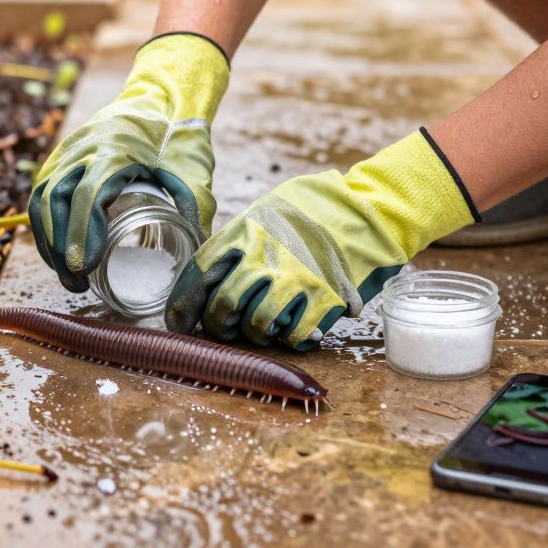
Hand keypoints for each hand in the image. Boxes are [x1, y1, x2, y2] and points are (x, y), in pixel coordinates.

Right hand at [29, 33, 228, 291]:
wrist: (159, 98)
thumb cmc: (177, 136)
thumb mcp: (192, 168)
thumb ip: (194, 206)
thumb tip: (194, 252)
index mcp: (116, 149)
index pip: (86, 194)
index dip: (81, 233)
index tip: (83, 266)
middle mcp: (83, 149)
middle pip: (55, 199)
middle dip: (60, 247)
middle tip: (76, 282)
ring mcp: (67, 151)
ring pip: (42, 198)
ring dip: (48, 241)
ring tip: (66, 274)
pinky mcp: (60, 157)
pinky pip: (42, 193)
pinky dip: (44, 225)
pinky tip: (54, 252)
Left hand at [165, 131, 478, 348]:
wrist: (367, 209)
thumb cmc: (313, 209)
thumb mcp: (266, 209)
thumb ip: (238, 239)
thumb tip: (210, 272)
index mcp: (245, 231)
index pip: (200, 273)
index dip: (184, 303)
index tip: (179, 319)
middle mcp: (264, 256)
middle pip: (224, 306)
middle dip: (218, 325)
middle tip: (224, 328)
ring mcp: (295, 278)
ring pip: (257, 325)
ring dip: (254, 333)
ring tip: (259, 329)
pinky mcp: (324, 297)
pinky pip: (294, 334)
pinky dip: (289, 338)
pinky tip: (292, 331)